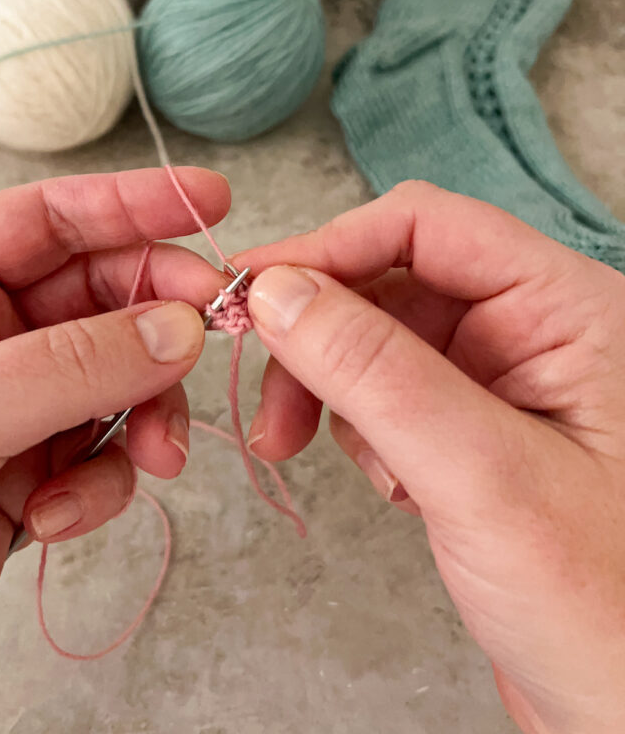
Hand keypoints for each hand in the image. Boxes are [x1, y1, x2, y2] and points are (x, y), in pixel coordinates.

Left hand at [0, 167, 229, 733]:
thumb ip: (62, 367)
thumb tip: (176, 327)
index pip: (39, 221)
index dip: (126, 204)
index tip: (206, 201)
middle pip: (94, 296)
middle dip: (157, 314)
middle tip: (212, 331)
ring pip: (113, 379)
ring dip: (145, 410)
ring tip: (155, 453)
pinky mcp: (22, 484)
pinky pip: (98, 457)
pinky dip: (103, 483)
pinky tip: (58, 517)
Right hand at [238, 181, 624, 733]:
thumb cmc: (610, 612)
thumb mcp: (482, 476)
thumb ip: (376, 373)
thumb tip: (278, 291)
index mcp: (568, 307)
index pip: (427, 226)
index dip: (331, 246)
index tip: (250, 290)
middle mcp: (535, 330)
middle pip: (391, 278)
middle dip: (318, 333)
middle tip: (266, 396)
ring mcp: (502, 383)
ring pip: (377, 338)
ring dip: (328, 386)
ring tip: (305, 447)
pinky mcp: (473, 433)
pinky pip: (387, 394)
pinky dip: (358, 428)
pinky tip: (387, 484)